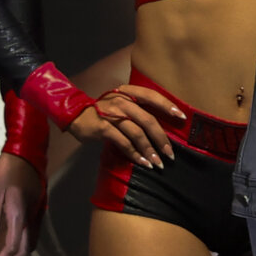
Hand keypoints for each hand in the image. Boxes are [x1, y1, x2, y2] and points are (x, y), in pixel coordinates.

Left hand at [0, 153, 44, 255]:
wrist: (28, 153)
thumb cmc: (7, 170)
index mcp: (19, 214)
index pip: (13, 246)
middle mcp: (32, 217)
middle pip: (24, 251)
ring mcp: (37, 214)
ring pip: (31, 245)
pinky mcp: (38, 211)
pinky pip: (32, 237)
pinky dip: (22, 250)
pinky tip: (12, 253)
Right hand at [66, 84, 180, 168]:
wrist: (74, 113)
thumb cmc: (104, 110)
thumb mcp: (121, 102)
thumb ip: (137, 110)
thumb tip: (160, 127)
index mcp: (129, 92)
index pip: (152, 96)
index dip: (167, 106)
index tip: (181, 117)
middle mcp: (122, 101)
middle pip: (148, 120)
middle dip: (161, 138)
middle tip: (170, 153)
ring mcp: (112, 115)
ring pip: (136, 133)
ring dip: (149, 150)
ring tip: (157, 162)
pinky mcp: (103, 128)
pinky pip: (123, 143)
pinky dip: (134, 154)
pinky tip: (142, 162)